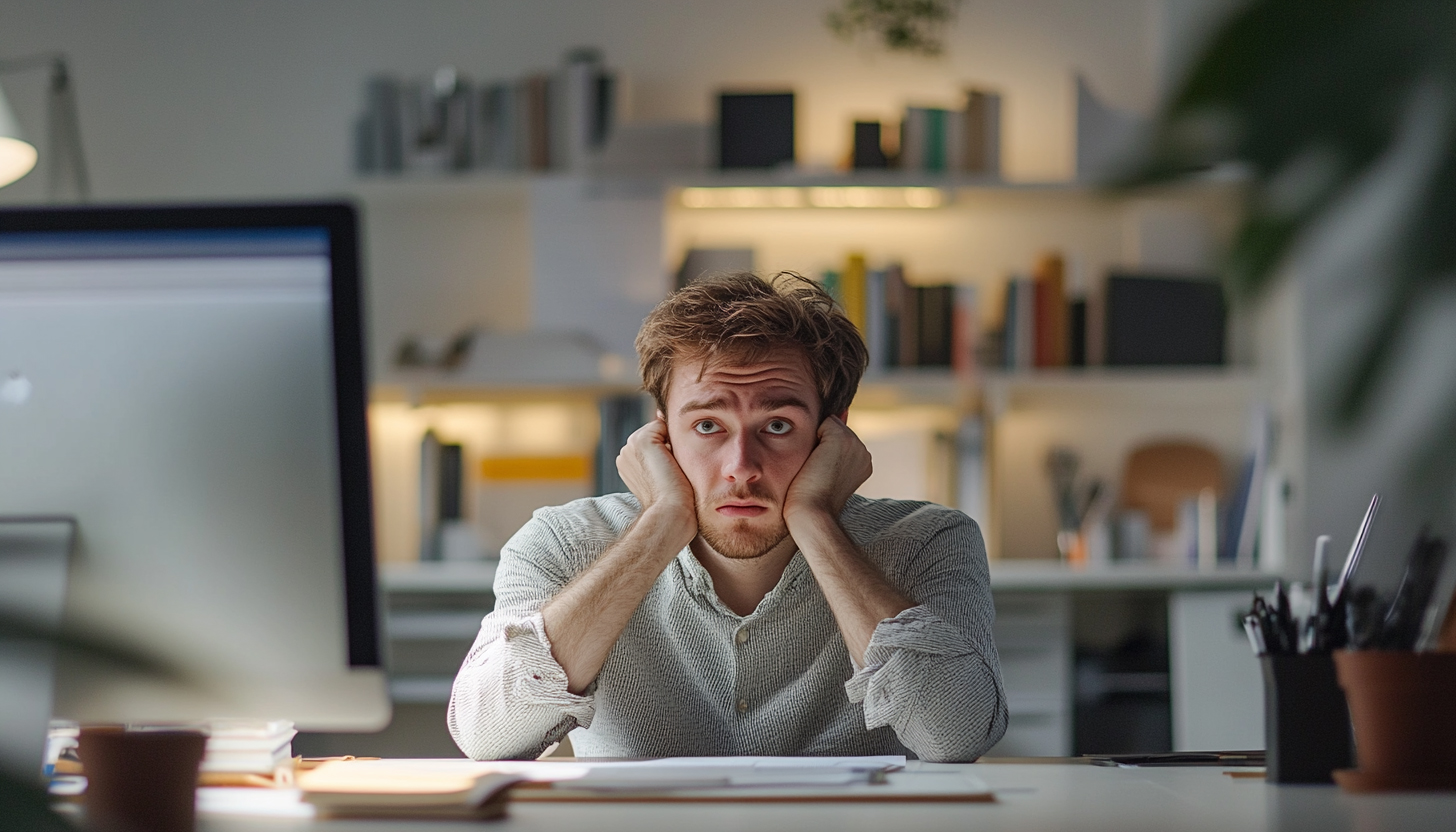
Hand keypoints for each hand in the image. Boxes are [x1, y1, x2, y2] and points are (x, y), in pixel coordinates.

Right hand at [616, 416, 696, 541]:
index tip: (668, 475)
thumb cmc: (674, 500)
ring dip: (671, 444)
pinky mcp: (641, 440)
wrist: (671, 511)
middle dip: (668, 446)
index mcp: (628, 464)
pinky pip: (662, 425)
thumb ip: (663, 452)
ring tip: (670, 469)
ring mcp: (630, 446)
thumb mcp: (665, 474)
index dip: (667, 453)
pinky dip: (672, 438)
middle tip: (669, 474)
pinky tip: (670, 462)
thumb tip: (667, 427)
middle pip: (657, 434)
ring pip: (660, 429)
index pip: (653, 443)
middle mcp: (625, 453)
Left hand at [783, 415, 872, 524]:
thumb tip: (825, 427)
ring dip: (817, 440)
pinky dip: (813, 436)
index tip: (821, 475)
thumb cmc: (812, 501)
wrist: (814, 515)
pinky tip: (815, 460)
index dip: (823, 452)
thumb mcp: (824, 476)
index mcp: (863, 463)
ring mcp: (855, 444)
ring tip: (816, 467)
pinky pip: (823, 422)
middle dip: (821, 443)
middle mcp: (864, 452)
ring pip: (829, 425)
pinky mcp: (841, 438)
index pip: (838, 440)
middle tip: (817, 472)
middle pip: (834, 429)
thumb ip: (828, 454)